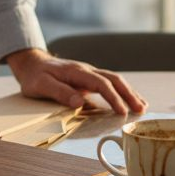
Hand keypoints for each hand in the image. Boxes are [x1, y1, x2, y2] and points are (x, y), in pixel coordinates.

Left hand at [4, 48, 146, 115]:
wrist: (32, 64)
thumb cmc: (35, 76)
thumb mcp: (41, 85)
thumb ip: (60, 92)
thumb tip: (79, 103)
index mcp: (76, 72)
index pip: (101, 83)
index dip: (113, 97)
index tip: (122, 111)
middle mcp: (86, 70)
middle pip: (114, 79)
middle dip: (129, 94)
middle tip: (141, 110)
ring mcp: (89, 74)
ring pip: (114, 80)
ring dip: (129, 92)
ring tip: (142, 107)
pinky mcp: (89, 80)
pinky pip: (109, 84)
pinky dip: (122, 92)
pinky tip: (129, 101)